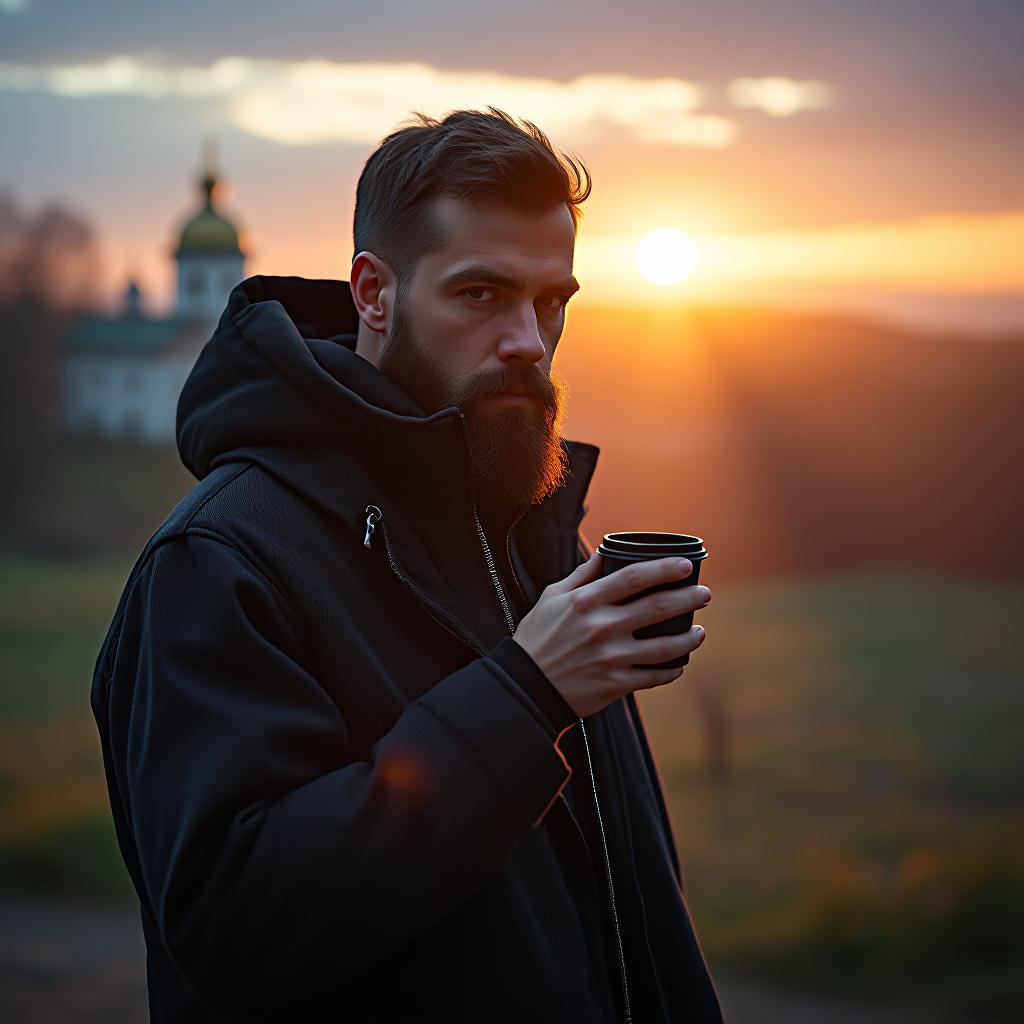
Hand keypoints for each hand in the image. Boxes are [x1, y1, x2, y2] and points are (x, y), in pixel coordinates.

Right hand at [512, 553, 709, 718]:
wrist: (525, 685)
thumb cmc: (537, 638)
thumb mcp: (552, 599)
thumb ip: (580, 576)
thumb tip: (603, 553)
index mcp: (586, 601)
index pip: (634, 577)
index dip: (664, 569)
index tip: (686, 566)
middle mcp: (602, 627)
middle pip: (656, 607)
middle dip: (688, 598)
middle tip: (705, 594)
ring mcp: (610, 657)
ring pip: (664, 646)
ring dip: (688, 638)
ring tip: (700, 632)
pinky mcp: (614, 684)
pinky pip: (653, 676)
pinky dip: (672, 670)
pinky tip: (680, 663)